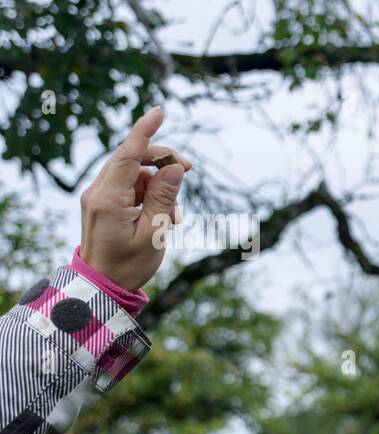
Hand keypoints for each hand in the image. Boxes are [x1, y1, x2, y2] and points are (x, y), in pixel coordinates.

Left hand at [79, 107, 192, 291]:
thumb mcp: (155, 232)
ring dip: (159, 184)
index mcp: (108, 198)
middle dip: (162, 161)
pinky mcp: (103, 203)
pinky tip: (164, 215)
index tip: (159, 111)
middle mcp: (98, 191)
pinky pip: (129, 187)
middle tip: (189, 172)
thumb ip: (164, 196)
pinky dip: (150, 194)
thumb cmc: (130, 264)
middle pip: (132, 159)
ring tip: (176, 214)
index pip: (128, 154)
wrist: (103, 285)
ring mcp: (99, 196)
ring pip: (134, 173)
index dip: (145, 131)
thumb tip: (175, 168)